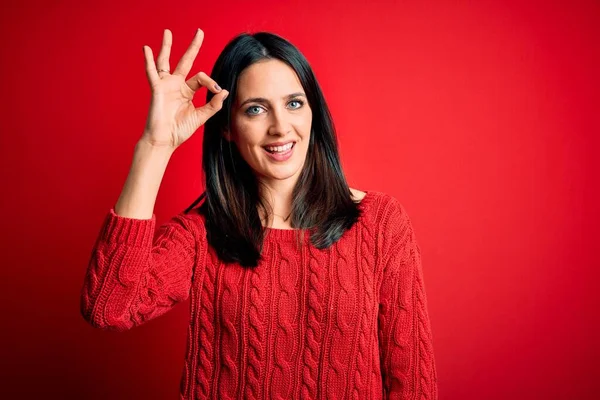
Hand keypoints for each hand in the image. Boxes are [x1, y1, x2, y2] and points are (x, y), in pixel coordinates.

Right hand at [140, 28, 228, 149]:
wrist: (165, 140)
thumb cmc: (180, 130)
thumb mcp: (201, 116)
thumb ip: (213, 104)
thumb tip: (224, 91)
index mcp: (187, 91)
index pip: (201, 78)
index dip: (211, 81)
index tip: (217, 90)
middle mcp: (177, 85)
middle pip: (186, 61)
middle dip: (193, 47)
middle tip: (200, 31)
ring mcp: (166, 85)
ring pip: (166, 61)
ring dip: (167, 47)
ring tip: (167, 32)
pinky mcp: (157, 89)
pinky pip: (152, 72)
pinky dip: (149, 60)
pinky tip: (147, 49)